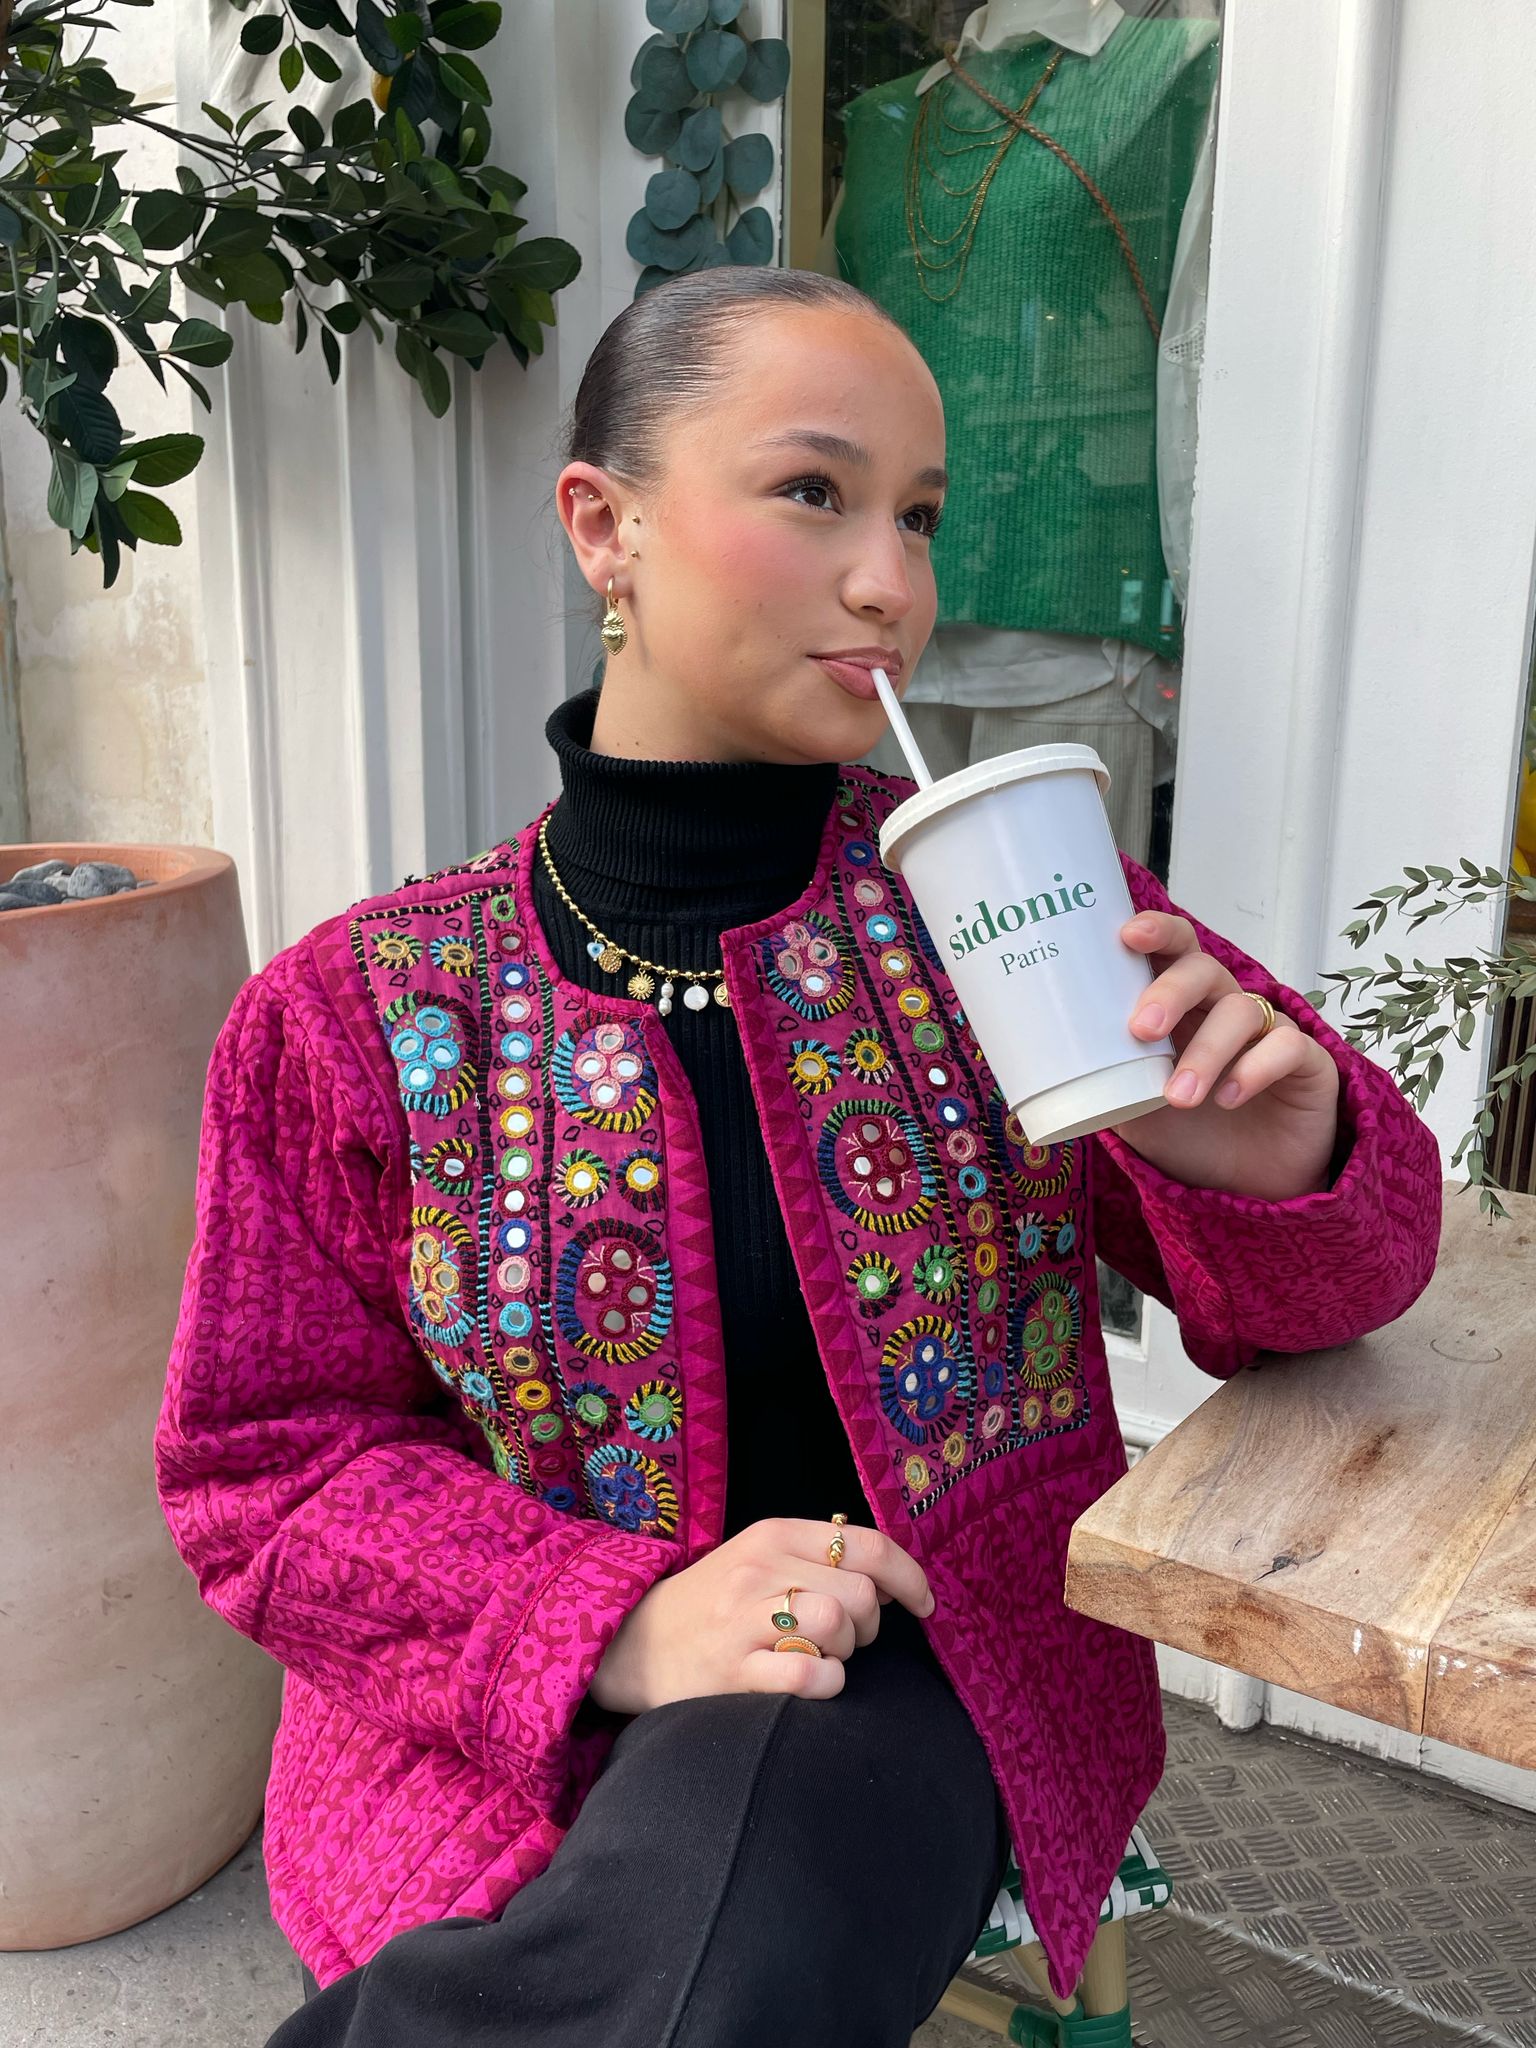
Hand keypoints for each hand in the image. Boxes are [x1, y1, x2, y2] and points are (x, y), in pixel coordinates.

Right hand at [588, 1516, 934, 1713]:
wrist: (633, 1644)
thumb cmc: (714, 1605)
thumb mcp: (760, 1559)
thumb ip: (817, 1557)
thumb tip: (888, 1577)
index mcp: (773, 1535)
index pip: (867, 1544)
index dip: (909, 1577)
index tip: (922, 1604)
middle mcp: (759, 1570)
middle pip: (859, 1593)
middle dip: (868, 1626)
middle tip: (845, 1640)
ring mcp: (743, 1620)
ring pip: (836, 1625)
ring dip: (844, 1653)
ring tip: (820, 1659)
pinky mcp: (733, 1671)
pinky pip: (809, 1676)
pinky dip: (826, 1685)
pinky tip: (809, 1684)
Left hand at [1111, 911, 1340, 1201]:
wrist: (1247, 1190)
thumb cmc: (1187, 1137)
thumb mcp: (1131, 1110)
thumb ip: (1099, 1081)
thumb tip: (1032, 1068)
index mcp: (1181, 1008)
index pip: (1172, 951)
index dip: (1156, 932)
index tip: (1127, 935)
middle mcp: (1222, 1009)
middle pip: (1203, 970)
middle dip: (1170, 992)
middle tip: (1141, 1029)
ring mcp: (1267, 1032)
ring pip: (1241, 1010)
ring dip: (1205, 1051)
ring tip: (1179, 1096)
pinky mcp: (1307, 1063)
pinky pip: (1288, 1045)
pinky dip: (1255, 1067)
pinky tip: (1229, 1096)